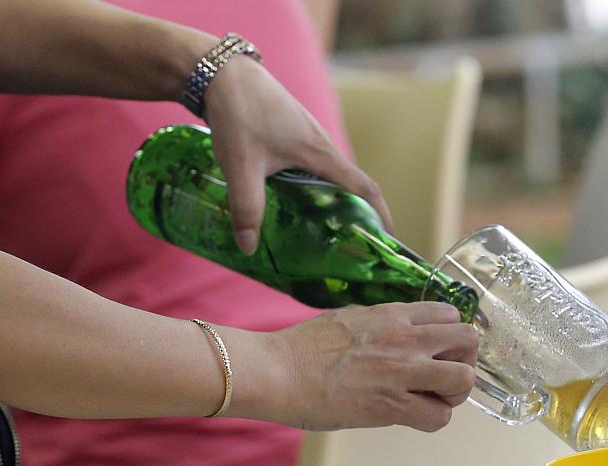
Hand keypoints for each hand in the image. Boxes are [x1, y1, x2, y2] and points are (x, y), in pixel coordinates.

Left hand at [201, 56, 389, 254]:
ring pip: (329, 177)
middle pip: (350, 186)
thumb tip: (250, 248)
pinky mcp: (291, 136)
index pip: (364, 188)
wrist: (221, 74)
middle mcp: (321, 146)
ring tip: (322, 235)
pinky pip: (312, 169)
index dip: (380, 215)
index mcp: (320, 153)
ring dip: (332, 204)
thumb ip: (247, 207)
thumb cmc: (238, 113)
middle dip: (356, 217)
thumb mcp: (241, 165)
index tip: (386, 241)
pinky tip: (291, 207)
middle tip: (349, 249)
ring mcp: (307, 139)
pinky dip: (312, 190)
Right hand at [239, 302, 478, 432]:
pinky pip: (439, 417)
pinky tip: (412, 416)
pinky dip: (432, 419)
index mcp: (393, 315)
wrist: (276, 371)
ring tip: (432, 399)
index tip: (438, 351)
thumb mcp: (348, 317)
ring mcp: (401, 372)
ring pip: (465, 380)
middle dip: (463, 360)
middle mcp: (405, 339)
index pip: (451, 315)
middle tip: (443, 376)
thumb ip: (379, 324)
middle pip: (469, 340)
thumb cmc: (301, 348)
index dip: (450, 337)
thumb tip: (392, 333)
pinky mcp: (391, 406)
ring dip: (454, 393)